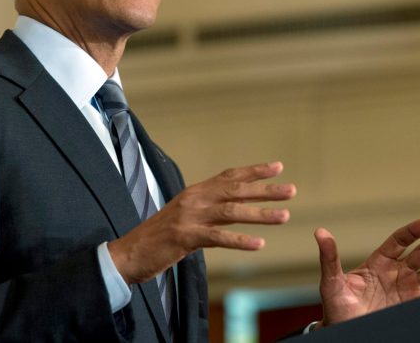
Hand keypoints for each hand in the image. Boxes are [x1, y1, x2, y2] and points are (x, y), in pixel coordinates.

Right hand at [108, 161, 295, 283]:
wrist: (128, 252)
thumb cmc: (159, 237)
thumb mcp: (185, 216)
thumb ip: (209, 210)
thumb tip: (236, 208)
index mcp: (195, 192)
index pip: (229, 176)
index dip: (254, 171)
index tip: (278, 167)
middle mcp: (194, 199)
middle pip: (235, 190)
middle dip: (265, 190)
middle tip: (291, 191)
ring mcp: (189, 217)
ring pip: (231, 211)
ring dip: (260, 214)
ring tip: (284, 216)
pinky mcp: (184, 237)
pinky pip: (218, 237)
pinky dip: (240, 240)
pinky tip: (258, 244)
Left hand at [314, 218, 419, 327]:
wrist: (346, 332)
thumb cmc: (337, 308)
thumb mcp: (331, 283)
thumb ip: (330, 258)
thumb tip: (320, 232)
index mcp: (379, 262)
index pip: (399, 241)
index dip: (413, 231)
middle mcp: (398, 272)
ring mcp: (409, 289)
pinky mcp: (415, 306)